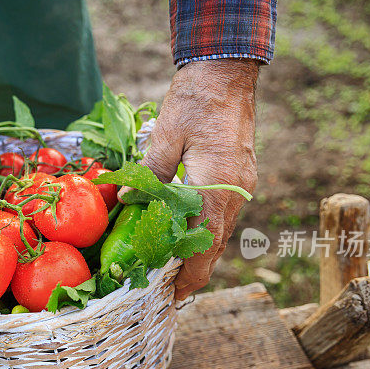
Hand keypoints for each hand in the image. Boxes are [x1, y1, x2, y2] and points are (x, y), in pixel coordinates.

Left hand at [142, 59, 258, 298]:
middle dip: (191, 271)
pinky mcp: (240, 177)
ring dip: (197, 252)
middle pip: (215, 246)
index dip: (189, 277)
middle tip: (165, 289)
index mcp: (216, 188)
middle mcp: (235, 193)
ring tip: (169, 266)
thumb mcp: (166, 137)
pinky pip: (222, 215)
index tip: (173, 297)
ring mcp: (241, 186)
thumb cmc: (196, 100)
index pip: (205, 247)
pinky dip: (204, 231)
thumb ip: (149, 174)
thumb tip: (127, 202)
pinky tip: (183, 232)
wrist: (228, 71)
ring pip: (220, 232)